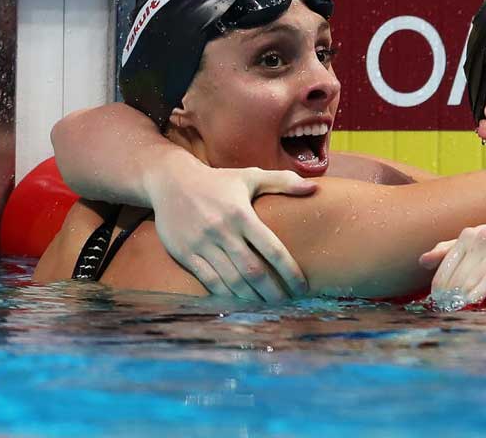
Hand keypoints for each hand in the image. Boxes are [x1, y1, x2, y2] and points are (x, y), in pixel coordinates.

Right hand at [146, 157, 316, 300]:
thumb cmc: (218, 181)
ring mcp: (201, 244)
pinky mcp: (185, 254)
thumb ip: (284, 182)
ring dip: (252, 298)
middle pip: (253, 271)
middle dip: (273, 292)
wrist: (170, 181)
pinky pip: (209, 281)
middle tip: (287, 304)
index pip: (272, 249)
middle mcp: (222, 230)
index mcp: (241, 213)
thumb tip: (314, 188)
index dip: (290, 272)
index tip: (302, 287)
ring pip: (231, 281)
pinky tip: (240, 303)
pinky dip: (226, 295)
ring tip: (267, 308)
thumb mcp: (250, 177)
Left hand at [420, 225, 485, 305]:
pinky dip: (482, 289)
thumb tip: (422, 260)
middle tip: (446, 312)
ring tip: (456, 311)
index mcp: (472, 234)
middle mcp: (485, 235)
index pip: (446, 264)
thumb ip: (452, 250)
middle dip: (450, 294)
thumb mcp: (485, 246)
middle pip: (458, 272)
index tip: (437, 303)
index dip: (440, 285)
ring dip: (463, 295)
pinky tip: (472, 301)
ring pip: (474, 275)